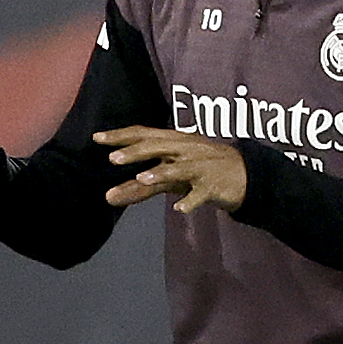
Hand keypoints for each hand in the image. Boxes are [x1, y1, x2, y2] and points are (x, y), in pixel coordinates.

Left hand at [102, 127, 249, 211]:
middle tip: (112, 159)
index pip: (144, 134)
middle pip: (158, 147)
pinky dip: (191, 200)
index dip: (121, 136)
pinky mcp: (214, 186)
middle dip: (136, 152)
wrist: (245, 175)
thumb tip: (108, 197)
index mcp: (174, 143)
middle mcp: (185, 150)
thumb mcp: (170, 177)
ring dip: (161, 173)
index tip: (97, 138)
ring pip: (180, 169)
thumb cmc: (200, 172)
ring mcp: (200, 167)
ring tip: (142, 179)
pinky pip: (201, 194)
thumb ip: (140, 187)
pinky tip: (180, 209)